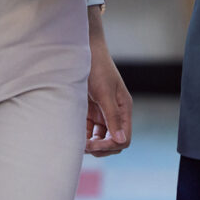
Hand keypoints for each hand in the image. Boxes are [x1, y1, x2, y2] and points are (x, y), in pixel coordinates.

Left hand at [85, 22, 132, 156]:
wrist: (83, 51)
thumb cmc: (97, 68)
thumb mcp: (104, 92)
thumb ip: (112, 117)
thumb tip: (121, 140)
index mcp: (124, 108)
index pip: (124, 137)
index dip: (111, 145)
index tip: (94, 145)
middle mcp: (115, 113)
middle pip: (113, 142)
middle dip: (101, 148)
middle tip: (85, 146)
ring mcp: (102, 113)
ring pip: (100, 138)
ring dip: (91, 144)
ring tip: (78, 143)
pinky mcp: (89, 111)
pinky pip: (89, 131)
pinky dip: (83, 136)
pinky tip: (74, 136)